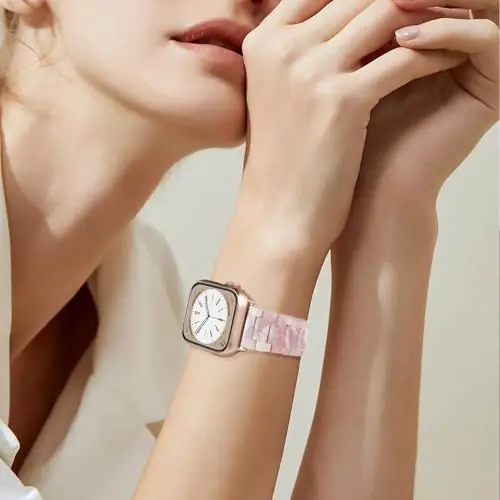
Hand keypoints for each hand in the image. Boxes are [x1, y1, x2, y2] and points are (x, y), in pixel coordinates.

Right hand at [237, 0, 467, 266]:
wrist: (280, 212)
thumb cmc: (284, 160)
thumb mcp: (280, 96)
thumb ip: (302, 54)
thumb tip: (344, 27)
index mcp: (263, 43)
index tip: (398, 5)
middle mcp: (283, 48)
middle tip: (438, 5)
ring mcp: (310, 71)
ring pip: (385, 13)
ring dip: (427, 16)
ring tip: (454, 24)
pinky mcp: (342, 100)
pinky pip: (404, 58)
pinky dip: (433, 54)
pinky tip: (450, 60)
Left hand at [350, 0, 497, 210]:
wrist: (371, 182)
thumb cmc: (352, 129)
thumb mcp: (353, 65)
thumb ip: (361, 22)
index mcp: (433, 35)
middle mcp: (462, 44)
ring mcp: (483, 64)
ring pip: (478, 2)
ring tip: (390, 2)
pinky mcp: (496, 84)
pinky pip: (485, 38)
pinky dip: (446, 32)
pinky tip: (403, 40)